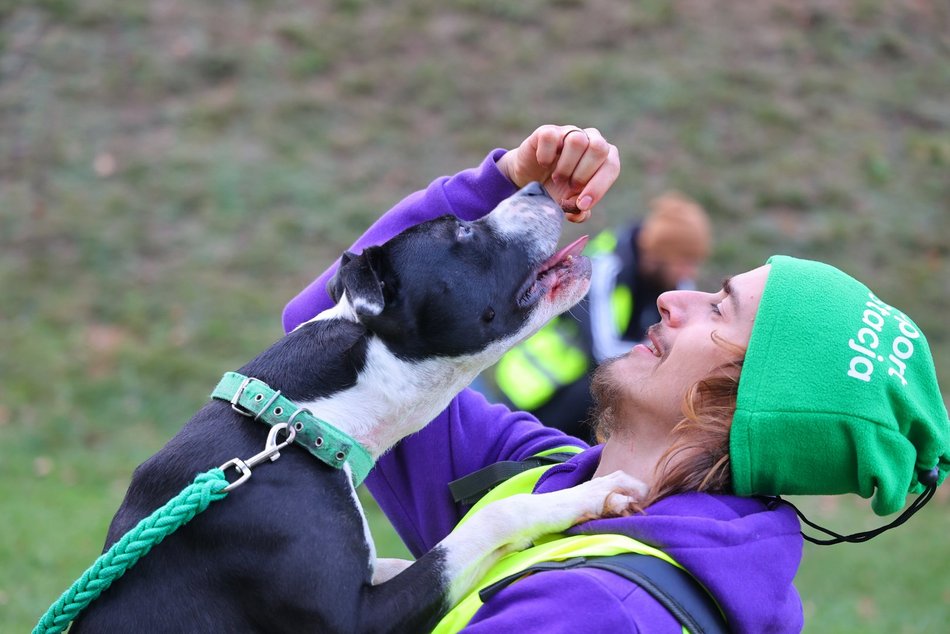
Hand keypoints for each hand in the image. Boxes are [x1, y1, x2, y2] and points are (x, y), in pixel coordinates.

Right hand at [497, 124, 620, 222]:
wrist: (529, 180)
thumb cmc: (556, 190)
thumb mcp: (569, 205)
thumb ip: (579, 212)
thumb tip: (580, 212)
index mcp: (603, 157)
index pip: (611, 166)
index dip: (598, 187)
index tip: (581, 204)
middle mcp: (589, 140)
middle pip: (599, 148)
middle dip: (584, 174)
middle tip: (570, 186)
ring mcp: (568, 133)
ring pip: (577, 140)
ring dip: (566, 166)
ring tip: (557, 178)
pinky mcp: (547, 131)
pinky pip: (551, 137)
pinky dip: (546, 156)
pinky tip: (543, 164)